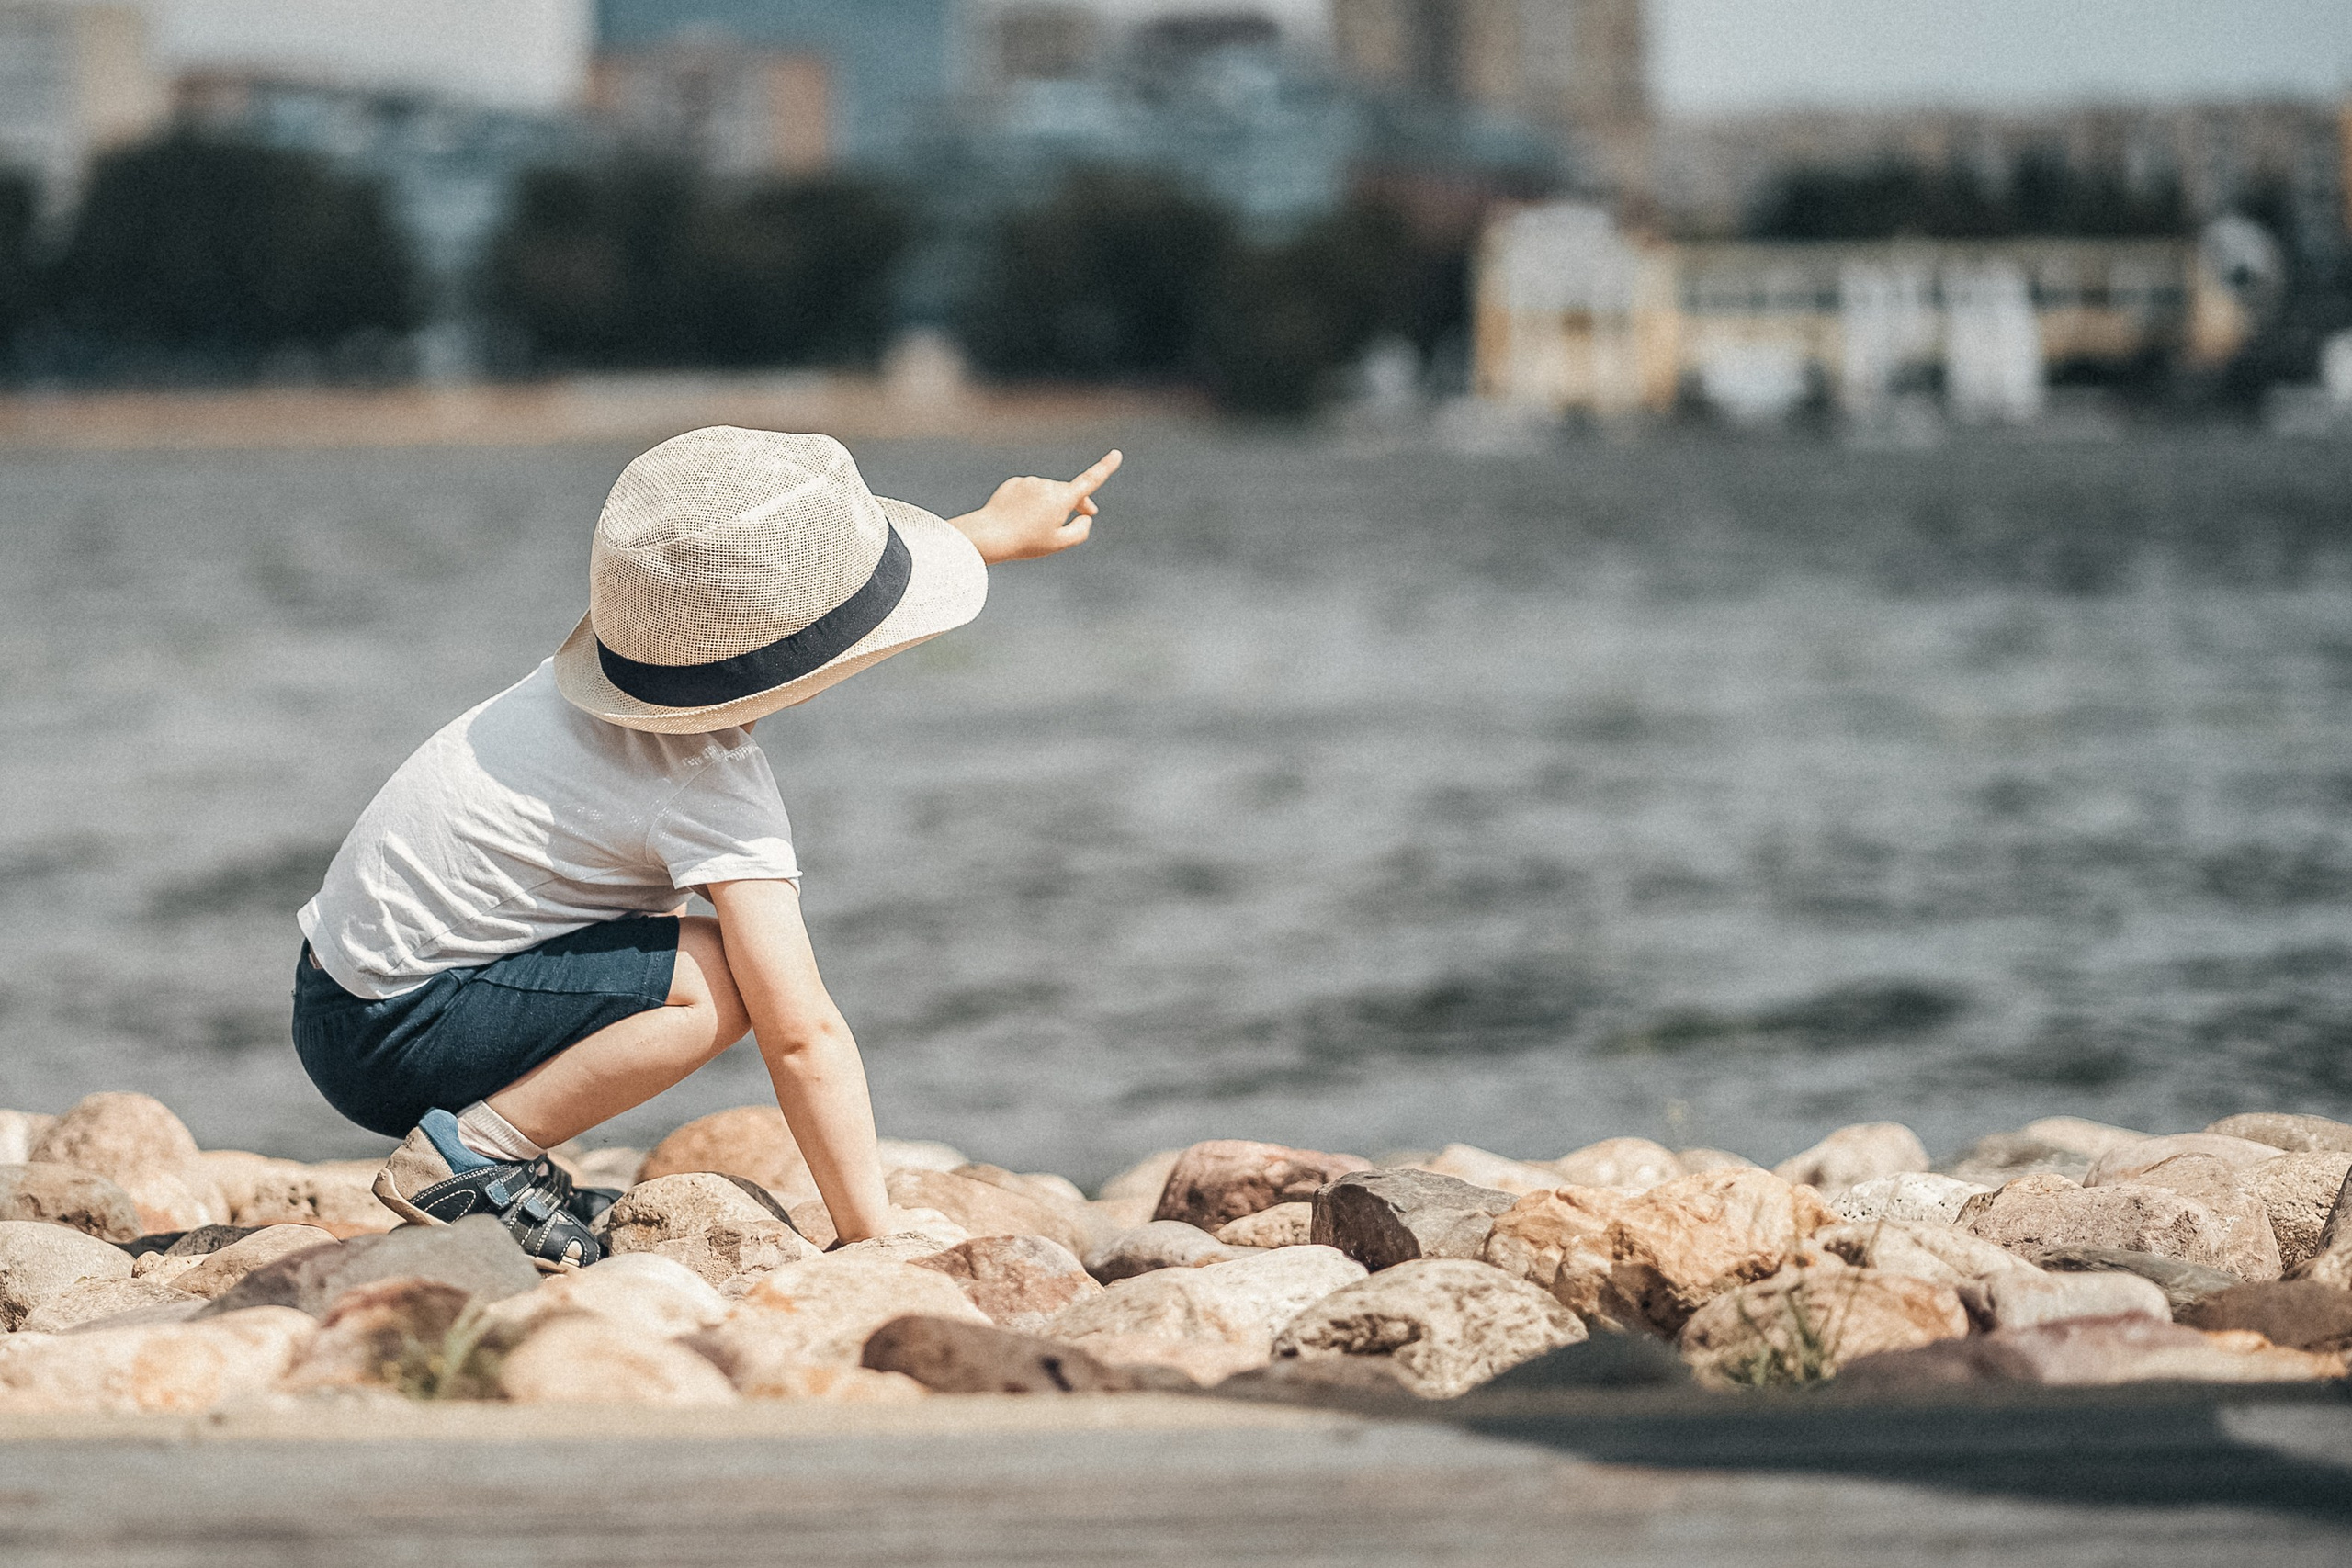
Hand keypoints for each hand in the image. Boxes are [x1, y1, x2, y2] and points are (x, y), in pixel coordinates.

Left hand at [948, 449, 1121, 563]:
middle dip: (1075, 503)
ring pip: (1046, 493)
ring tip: (1034, 528)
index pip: (1089, 481)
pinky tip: (1020, 519)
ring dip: (1048, 506)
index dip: (1105, 468)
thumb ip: (1080, 530)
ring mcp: (1029, 482)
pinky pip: (1029, 493)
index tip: (1116, 454)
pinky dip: (1030, 503)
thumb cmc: (1026, 542)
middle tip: (1083, 517)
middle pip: (1067, 493)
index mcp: (1061, 498)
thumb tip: (1085, 516)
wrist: (989, 534)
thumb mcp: (1060, 543)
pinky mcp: (1014, 484)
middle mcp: (1047, 485)